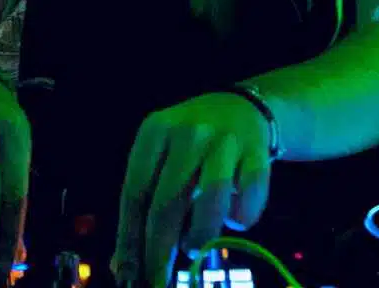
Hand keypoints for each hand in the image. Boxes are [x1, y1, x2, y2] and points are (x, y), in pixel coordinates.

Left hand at [111, 94, 271, 287]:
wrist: (242, 108)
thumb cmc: (191, 143)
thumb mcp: (161, 158)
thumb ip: (143, 204)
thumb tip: (121, 266)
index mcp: (155, 130)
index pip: (135, 192)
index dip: (129, 238)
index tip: (126, 274)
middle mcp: (188, 131)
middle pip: (166, 202)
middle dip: (159, 251)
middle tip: (157, 282)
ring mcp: (225, 140)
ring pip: (209, 202)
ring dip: (199, 237)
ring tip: (194, 245)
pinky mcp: (257, 153)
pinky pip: (248, 201)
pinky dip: (240, 220)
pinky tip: (233, 217)